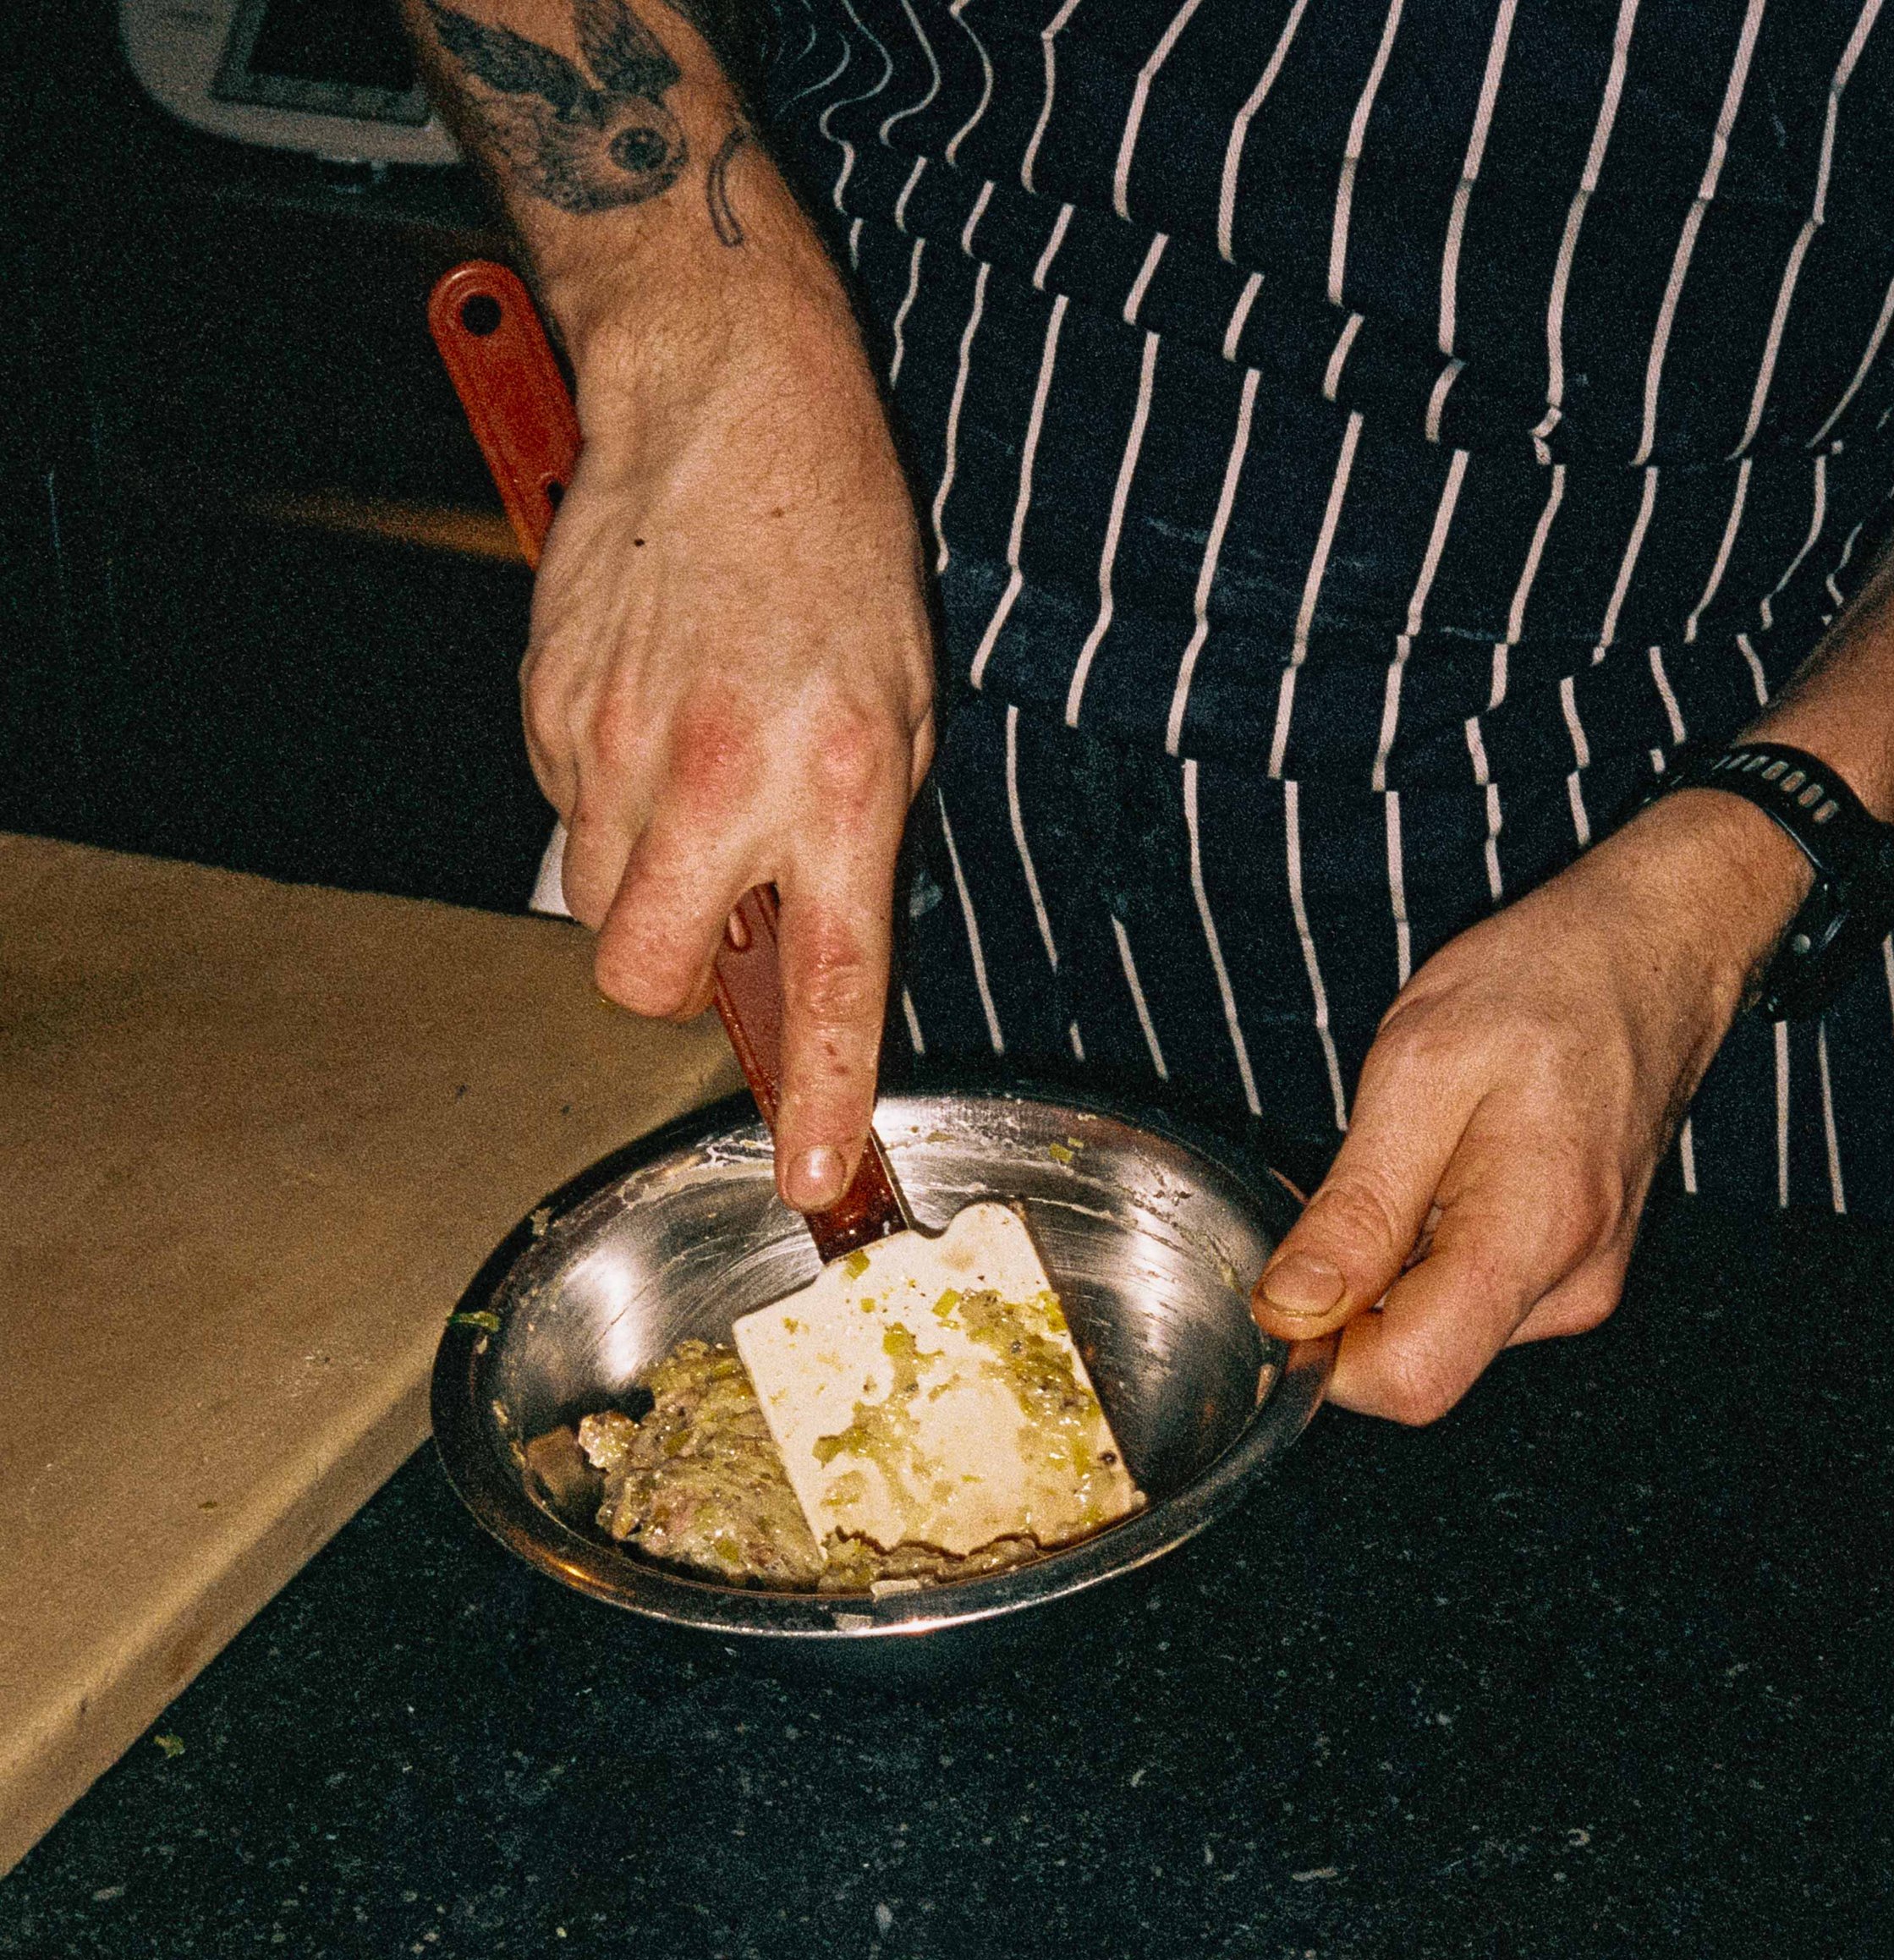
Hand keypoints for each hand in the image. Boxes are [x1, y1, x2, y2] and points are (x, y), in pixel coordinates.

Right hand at [524, 243, 935, 1211]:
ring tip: (688, 781)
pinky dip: (605, 798)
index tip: (815, 1182)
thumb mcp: (900, 706)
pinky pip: (565, 816)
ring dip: (639, 885)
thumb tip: (806, 954)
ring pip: (595, 907)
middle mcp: (720, 779)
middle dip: (671, 978)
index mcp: (837, 783)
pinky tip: (648, 716)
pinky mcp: (545, 708)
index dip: (821, 1099)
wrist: (722, 395)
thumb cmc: (834, 547)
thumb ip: (855, 843)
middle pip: (643, 979)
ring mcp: (614, 744)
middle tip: (718, 912)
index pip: (831, 986)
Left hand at [1251, 790, 1809, 1422]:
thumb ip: (1359, 1208)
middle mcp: (1572, 1287)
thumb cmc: (1544, 986)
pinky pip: (1473, 1299)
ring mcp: (1582, 1285)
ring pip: (1441, 1332)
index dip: (1324, 1354)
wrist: (1655, 948)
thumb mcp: (1418, 1070)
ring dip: (1395, 1269)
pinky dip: (1433, 1251)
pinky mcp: (1578, 1272)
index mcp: (1534, 1238)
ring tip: (1422, 1156)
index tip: (1289, 1280)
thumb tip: (1291, 1310)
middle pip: (1419, 1363)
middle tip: (1361, 1179)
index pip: (1409, 1381)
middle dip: (1356, 1301)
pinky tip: (1452, 1169)